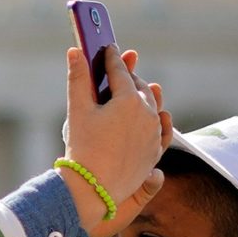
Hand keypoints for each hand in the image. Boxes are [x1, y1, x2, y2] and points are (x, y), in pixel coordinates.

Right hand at [61, 45, 170, 236]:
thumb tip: (75, 50)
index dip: (111, 58)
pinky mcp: (155, 150)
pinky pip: (162, 128)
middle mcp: (147, 114)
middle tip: (121, 65)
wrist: (94, 189)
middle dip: (128, 75)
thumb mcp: (77, 110)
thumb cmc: (82, 148)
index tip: (108, 48)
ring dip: (144, 94)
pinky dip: (159, 117)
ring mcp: (154, 133)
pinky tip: (159, 114)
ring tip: (140, 86)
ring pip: (153, 105)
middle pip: (138, 87)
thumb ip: (78, 78)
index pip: (119, 71)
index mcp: (128, 100)